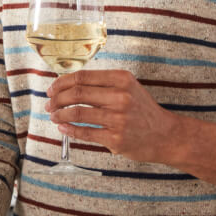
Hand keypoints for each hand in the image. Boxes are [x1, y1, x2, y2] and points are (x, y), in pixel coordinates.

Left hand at [45, 70, 183, 165]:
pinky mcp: (116, 138)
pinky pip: (84, 132)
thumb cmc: (142, 111)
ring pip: (77, 113)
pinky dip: (69, 130)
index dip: (61, 83)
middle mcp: (120, 96)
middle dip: (57, 99)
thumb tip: (67, 85)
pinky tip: (63, 128)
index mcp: (122, 79)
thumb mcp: (128, 88)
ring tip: (54, 117)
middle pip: (76, 93)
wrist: (166, 135)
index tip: (52, 89)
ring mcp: (118, 118)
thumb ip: (102, 84)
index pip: (82, 77)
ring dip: (60, 115)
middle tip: (50, 104)